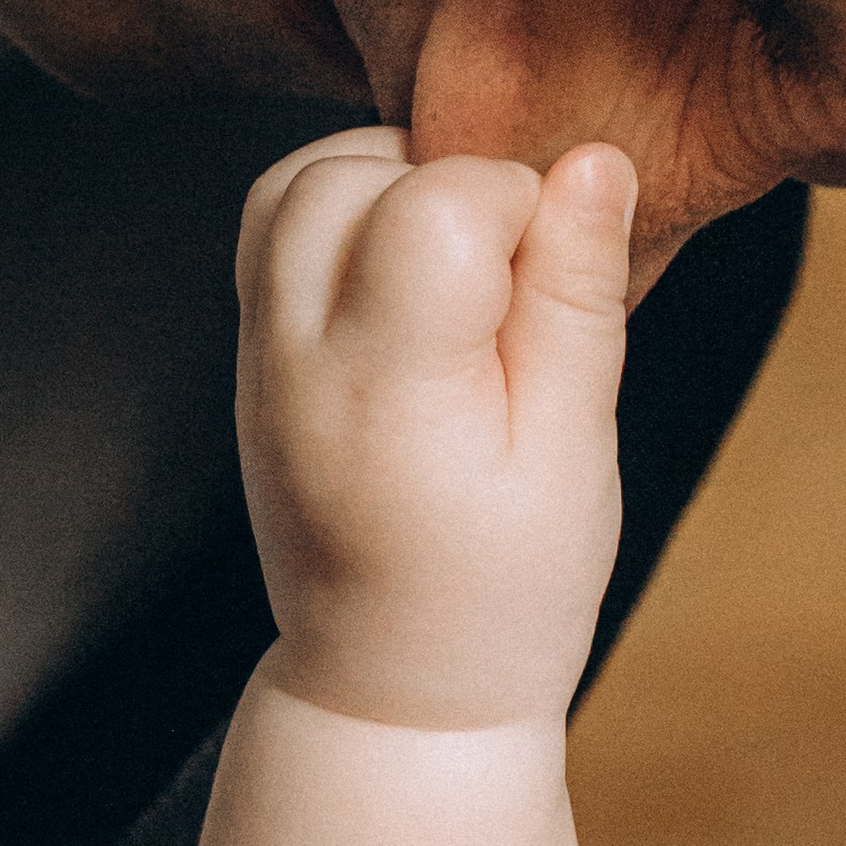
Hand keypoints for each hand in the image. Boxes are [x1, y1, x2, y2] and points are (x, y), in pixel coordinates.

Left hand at [234, 127, 634, 730]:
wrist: (392, 684)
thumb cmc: (506, 586)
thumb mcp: (576, 455)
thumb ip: (579, 300)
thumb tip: (595, 161)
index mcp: (387, 393)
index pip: (435, 203)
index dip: (519, 203)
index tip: (555, 279)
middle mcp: (297, 361)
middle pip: (349, 174)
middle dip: (450, 183)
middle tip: (512, 276)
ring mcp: (257, 355)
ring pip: (297, 181)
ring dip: (391, 185)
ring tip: (464, 268)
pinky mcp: (250, 353)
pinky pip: (277, 225)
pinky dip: (347, 212)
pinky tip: (416, 276)